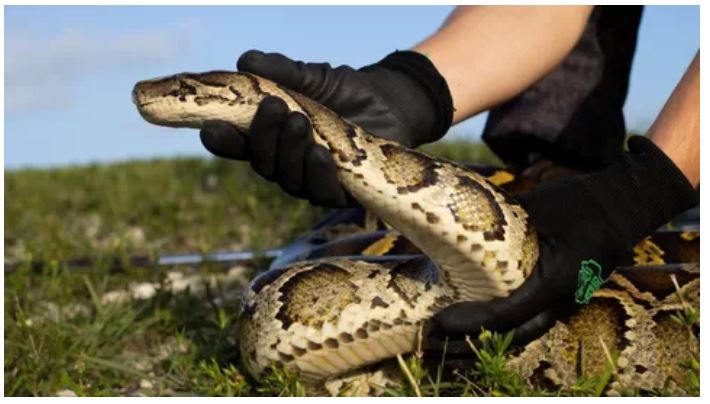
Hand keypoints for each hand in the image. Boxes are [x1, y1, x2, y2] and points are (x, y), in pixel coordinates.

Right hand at [200, 50, 452, 206]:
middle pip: (262, 163)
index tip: (210, 127)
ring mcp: (312, 181)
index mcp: (271, 139)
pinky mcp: (341, 193)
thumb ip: (282, 71)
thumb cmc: (345, 91)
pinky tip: (321, 153)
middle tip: (274, 106)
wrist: (391, 104)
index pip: (237, 145)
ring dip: (290, 152)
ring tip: (299, 122)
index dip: (221, 140)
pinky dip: (318, 173)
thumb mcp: (313, 77)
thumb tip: (247, 61)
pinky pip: (322, 192)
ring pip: (289, 180)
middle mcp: (286, 164)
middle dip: (264, 136)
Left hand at [426, 136, 698, 354]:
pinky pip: (527, 317)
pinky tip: (474, 318)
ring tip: (449, 333)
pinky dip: (499, 323)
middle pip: (511, 334)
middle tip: (435, 336)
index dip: (471, 322)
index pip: (507, 314)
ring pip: (520, 330)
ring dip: (484, 336)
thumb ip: (505, 223)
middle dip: (471, 340)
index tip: (440, 321)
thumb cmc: (583, 200)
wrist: (625, 203)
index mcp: (557, 279)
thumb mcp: (540, 207)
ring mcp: (564, 299)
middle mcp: (562, 297)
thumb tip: (460, 227)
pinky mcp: (560, 293)